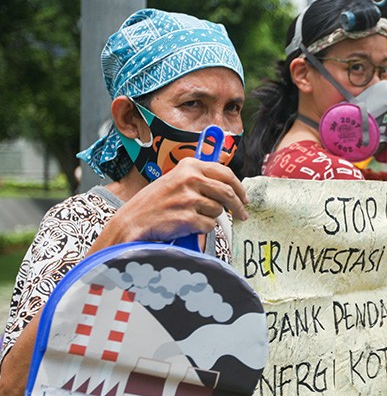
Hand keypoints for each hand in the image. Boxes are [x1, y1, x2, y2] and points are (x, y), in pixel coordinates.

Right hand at [105, 158, 248, 245]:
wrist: (133, 221)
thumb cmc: (155, 203)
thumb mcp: (176, 180)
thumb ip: (200, 179)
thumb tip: (229, 186)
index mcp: (189, 166)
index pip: (225, 173)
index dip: (238, 187)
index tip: (244, 197)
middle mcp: (190, 179)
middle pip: (227, 192)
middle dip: (238, 206)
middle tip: (242, 215)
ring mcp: (189, 198)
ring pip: (218, 210)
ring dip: (211, 217)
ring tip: (194, 218)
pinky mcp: (188, 218)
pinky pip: (209, 225)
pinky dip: (202, 229)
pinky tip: (188, 226)